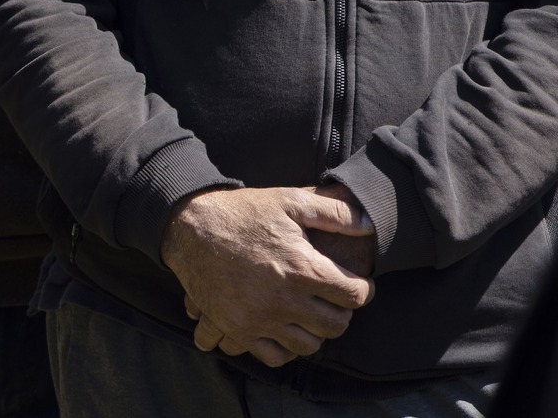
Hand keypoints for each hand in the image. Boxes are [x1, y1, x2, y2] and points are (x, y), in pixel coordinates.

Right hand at [161, 186, 374, 367]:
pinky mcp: (238, 328)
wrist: (189, 226)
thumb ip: (333, 212)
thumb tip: (369, 224)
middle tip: (333, 299)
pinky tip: (284, 330)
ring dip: (315, 331)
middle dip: (341, 313)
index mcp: (301, 268)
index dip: (363, 289)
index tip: (358, 284)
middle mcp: (284, 300)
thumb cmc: (242, 212)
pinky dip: (285, 348)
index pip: (354, 296)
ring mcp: (259, 318)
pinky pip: (274, 356)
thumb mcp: (288, 201)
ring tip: (309, 313)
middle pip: (335, 326)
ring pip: (308, 345)